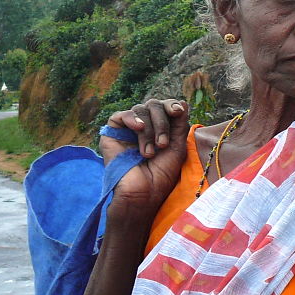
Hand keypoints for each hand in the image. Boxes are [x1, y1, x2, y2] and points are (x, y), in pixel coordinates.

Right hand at [101, 99, 189, 215]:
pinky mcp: (112, 134)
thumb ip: (179, 124)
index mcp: (160, 128)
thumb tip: (182, 101)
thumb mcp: (177, 146)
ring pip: (140, 109)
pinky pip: (119, 116)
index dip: (171, 105)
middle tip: (162, 144)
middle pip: (153, 105)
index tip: (178, 112)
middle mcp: (144, 126)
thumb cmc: (162, 174)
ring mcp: (127, 130)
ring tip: (150, 151)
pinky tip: (138, 128)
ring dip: (150, 129)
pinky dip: (132, 118)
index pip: (165, 107)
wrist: (144, 192)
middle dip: (162, 122)